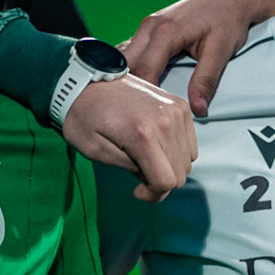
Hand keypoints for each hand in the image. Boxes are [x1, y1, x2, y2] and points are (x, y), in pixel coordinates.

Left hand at [61, 74, 196, 201]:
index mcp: (143, 134)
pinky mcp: (180, 105)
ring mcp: (177, 111)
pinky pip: (189, 142)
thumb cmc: (84, 116)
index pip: (166, 181)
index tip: (136, 190)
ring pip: (188, 160)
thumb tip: (150, 175)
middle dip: (160, 182)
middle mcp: (166, 121)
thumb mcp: (94, 150)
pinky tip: (155, 145)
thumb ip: (127, 168)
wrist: (88, 80)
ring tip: (144, 156)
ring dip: (168, 165)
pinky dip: (175, 150)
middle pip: (180, 173)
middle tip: (137, 172)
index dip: (152, 195)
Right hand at [122, 0, 274, 115]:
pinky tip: (133, 88)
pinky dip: (130, 69)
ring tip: (129, 106)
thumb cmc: (228, 20)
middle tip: (131, 116)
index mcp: (165, 31)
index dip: (141, 98)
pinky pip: (131, 52)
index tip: (143, 120)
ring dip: (124, 80)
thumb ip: (206, 80)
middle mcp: (150, 26)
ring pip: (124, 58)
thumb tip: (197, 110)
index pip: (144, 72)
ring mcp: (147, 25)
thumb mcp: (221, 51)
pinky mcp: (150, 28)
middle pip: (125, 65)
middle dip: (125, 90)